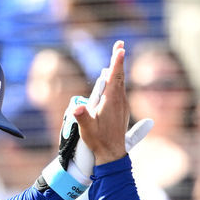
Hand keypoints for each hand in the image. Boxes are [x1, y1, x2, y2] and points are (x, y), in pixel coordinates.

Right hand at [74, 41, 129, 164]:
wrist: (112, 154)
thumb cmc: (99, 141)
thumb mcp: (87, 129)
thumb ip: (82, 116)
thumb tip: (77, 106)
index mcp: (111, 101)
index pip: (115, 78)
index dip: (116, 62)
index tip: (120, 49)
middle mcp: (119, 101)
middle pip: (119, 76)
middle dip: (118, 60)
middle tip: (120, 45)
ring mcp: (122, 106)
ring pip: (120, 83)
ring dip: (118, 70)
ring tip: (117, 56)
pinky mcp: (121, 110)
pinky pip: (120, 91)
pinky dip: (117, 81)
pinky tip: (114, 81)